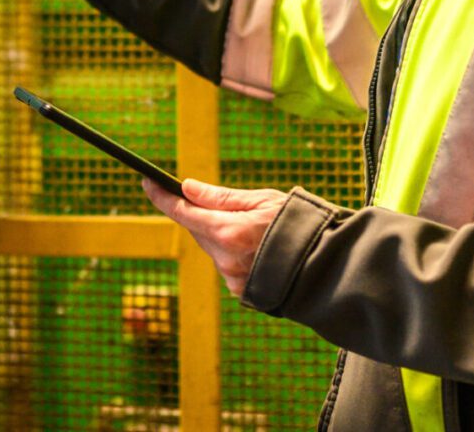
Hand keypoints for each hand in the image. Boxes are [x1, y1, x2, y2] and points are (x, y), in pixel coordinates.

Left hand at [143, 178, 287, 297]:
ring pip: (212, 248)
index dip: (162, 197)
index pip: (183, 212)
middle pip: (198, 230)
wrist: (325, 265)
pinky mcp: (239, 290)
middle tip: (220, 203)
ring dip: (221, 235)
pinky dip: (233, 253)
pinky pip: (225, 264)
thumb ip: (221, 197)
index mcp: (228, 231)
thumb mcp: (262, 200)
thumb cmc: (298, 225)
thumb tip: (188, 188)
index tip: (148, 183)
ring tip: (253, 229)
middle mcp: (224, 258)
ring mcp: (230, 277)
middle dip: (202, 215)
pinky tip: (256, 248)